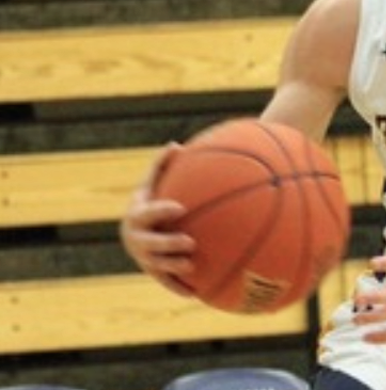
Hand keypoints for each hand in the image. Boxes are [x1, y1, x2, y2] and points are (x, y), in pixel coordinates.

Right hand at [119, 143, 195, 297]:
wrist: (136, 229)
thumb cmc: (150, 200)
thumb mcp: (152, 183)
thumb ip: (161, 166)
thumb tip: (175, 145)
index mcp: (137, 216)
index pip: (147, 214)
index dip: (161, 211)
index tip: (181, 208)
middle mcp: (137, 240)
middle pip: (149, 245)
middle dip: (167, 245)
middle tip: (189, 241)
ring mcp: (143, 258)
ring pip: (156, 267)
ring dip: (173, 268)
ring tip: (192, 265)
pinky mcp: (153, 273)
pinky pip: (165, 283)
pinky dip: (178, 288)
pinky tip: (196, 293)